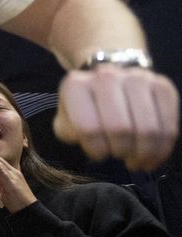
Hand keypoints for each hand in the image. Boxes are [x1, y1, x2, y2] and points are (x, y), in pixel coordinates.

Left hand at [54, 64, 178, 170]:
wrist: (108, 84)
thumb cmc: (86, 110)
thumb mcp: (68, 122)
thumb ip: (72, 133)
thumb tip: (94, 142)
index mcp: (77, 86)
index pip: (89, 128)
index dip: (96, 149)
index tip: (99, 154)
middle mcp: (107, 76)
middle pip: (120, 128)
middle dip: (121, 151)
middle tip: (120, 157)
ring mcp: (137, 78)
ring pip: (147, 128)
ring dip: (143, 152)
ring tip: (136, 160)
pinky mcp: (162, 85)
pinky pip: (168, 123)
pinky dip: (162, 147)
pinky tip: (152, 157)